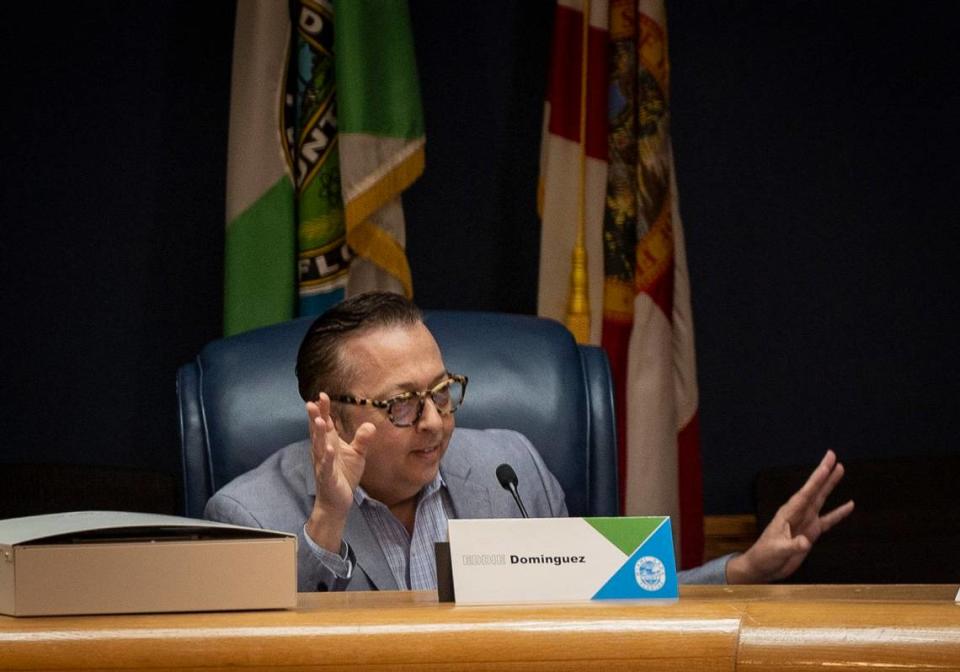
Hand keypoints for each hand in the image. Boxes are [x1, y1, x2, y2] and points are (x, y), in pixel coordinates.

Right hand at [303, 393, 375, 551]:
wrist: (337, 501)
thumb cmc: (344, 475)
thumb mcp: (357, 455)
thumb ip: (362, 439)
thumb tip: (370, 425)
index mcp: (329, 443)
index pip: (325, 424)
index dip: (324, 410)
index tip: (322, 395)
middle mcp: (323, 451)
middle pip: (318, 431)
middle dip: (315, 417)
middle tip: (313, 402)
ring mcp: (323, 464)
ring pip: (319, 446)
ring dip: (318, 434)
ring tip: (318, 420)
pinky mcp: (327, 477)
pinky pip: (326, 466)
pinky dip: (327, 458)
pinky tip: (328, 449)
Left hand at [726, 449, 854, 583]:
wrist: (763, 566)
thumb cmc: (765, 556)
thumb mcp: (777, 551)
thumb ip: (791, 546)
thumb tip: (805, 542)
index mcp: (788, 513)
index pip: (806, 493)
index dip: (817, 478)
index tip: (827, 463)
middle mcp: (798, 513)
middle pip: (814, 490)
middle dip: (824, 474)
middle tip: (833, 456)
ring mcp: (805, 521)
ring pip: (821, 500)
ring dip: (830, 486)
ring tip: (841, 470)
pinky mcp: (811, 533)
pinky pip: (828, 520)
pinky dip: (839, 513)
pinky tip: (849, 505)